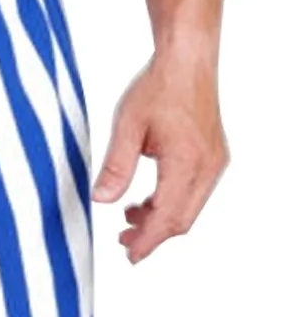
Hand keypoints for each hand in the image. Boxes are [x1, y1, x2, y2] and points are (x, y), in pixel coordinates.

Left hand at [91, 48, 228, 264]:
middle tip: (122, 242)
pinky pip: (193, 194)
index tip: (129, 257)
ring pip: (188, 209)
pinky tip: (145, 202)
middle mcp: (208, 166)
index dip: (147, 242)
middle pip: (181, 220)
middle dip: (152, 236)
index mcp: (188, 162)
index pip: (167, 217)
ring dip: (160, 221)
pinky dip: (169, 204)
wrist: (187, 59)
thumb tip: (101, 201)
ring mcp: (214, 162)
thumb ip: (115, 167)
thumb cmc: (159, 87)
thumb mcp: (127, 126)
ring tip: (128, 220)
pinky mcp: (212, 157)